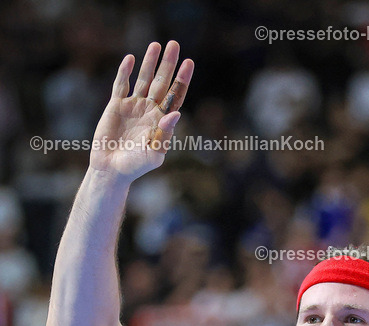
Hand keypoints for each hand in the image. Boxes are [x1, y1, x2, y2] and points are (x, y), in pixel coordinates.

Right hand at [89, 41, 193, 182]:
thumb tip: (176, 112)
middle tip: (174, 45)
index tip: (189, 62)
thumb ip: (164, 132)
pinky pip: (122, 85)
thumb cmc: (135, 166)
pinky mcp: (116, 106)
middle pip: (161, 82)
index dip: (182, 79)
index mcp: (162, 121)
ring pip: (144, 79)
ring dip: (149, 62)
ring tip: (156, 44)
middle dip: (168, 64)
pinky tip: (131, 59)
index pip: (174, 96)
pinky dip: (126, 72)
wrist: (111, 170)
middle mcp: (149, 110)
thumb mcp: (154, 152)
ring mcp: (133, 106)